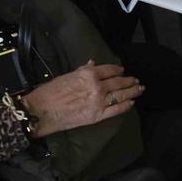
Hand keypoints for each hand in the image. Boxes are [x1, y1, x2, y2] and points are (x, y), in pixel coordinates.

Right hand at [22, 61, 143, 136]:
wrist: (42, 111)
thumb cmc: (51, 91)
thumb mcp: (67, 75)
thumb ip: (83, 70)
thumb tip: (93, 63)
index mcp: (89, 74)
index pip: (109, 70)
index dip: (117, 70)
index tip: (122, 70)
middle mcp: (97, 87)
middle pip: (118, 82)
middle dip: (129, 81)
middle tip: (136, 80)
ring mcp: (99, 102)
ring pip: (121, 95)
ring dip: (132, 91)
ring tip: (139, 89)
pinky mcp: (97, 116)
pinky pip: (116, 110)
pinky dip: (125, 106)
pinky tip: (131, 103)